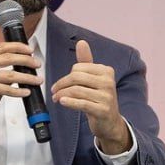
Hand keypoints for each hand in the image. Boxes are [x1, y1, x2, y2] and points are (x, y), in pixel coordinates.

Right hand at [0, 42, 42, 153]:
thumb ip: (0, 69)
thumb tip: (22, 63)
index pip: (2, 47)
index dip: (18, 47)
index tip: (30, 50)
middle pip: (8, 58)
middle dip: (26, 60)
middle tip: (37, 64)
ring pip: (11, 74)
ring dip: (27, 77)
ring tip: (38, 80)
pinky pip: (7, 89)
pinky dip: (19, 91)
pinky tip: (27, 92)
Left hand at [51, 39, 130, 153]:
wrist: (110, 122)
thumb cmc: (99, 98)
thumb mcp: (94, 79)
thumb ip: (86, 61)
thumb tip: (81, 42)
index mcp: (106, 71)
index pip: (79, 67)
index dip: (66, 76)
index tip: (60, 84)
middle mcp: (108, 82)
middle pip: (76, 77)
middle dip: (61, 84)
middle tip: (54, 91)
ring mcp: (107, 96)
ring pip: (76, 90)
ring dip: (62, 94)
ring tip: (56, 98)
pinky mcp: (102, 110)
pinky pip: (81, 103)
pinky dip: (69, 102)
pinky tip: (62, 102)